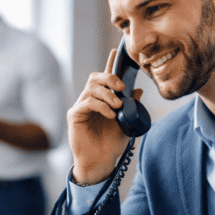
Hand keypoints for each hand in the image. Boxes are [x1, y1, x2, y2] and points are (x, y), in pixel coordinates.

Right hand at [67, 49, 142, 184]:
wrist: (101, 162)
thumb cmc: (111, 144)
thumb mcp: (127, 123)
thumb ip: (132, 107)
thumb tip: (139, 90)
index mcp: (103, 100)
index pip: (105, 78)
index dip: (110, 64)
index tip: (115, 52)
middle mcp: (91, 100)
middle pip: (95, 78)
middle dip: (109, 78)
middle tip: (121, 87)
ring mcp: (81, 107)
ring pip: (91, 88)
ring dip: (107, 94)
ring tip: (117, 105)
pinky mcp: (75, 115)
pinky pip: (87, 102)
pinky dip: (100, 105)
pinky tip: (110, 114)